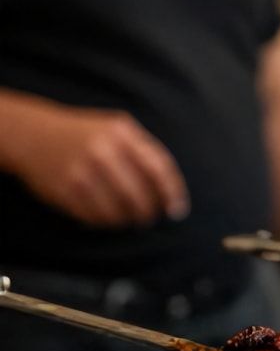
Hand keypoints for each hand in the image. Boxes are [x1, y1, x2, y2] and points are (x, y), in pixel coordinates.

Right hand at [0, 95, 188, 227]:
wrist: (32, 134)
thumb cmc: (86, 134)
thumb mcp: (118, 128)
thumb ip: (146, 152)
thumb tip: (172, 192)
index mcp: (121, 133)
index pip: (158, 169)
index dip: (172, 193)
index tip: (177, 210)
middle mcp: (101, 152)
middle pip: (138, 194)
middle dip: (149, 212)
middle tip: (150, 218)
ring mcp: (80, 172)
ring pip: (116, 210)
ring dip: (128, 220)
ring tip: (130, 220)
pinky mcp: (63, 190)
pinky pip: (93, 216)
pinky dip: (105, 222)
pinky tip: (108, 219)